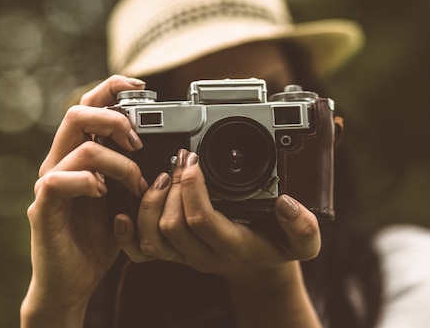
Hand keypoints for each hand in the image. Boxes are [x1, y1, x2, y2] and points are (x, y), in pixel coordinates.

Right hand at [22, 76, 148, 322]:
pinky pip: (59, 181)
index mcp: (81, 153)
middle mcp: (63, 161)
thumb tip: (171, 151)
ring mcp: (51, 183)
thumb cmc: (102, 236)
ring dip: (117, 162)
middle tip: (138, 142)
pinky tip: (103, 193)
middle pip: (77, 113)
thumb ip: (138, 170)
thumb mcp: (128, 197)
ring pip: (79, 147)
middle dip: (114, 118)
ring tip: (134, 183)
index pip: (90, 106)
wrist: (75, 279)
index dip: (111, 88)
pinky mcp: (44, 208)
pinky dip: (86, 181)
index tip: (141, 86)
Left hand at [114, 148, 321, 286]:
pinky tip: (125, 211)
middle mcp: (204, 254)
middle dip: (172, 188)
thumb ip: (304, 226)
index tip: (193, 160)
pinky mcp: (172, 253)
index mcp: (233, 246)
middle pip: (172, 226)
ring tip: (163, 176)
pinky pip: (141, 251)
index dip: (192, 188)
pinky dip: (128, 232)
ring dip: (151, 203)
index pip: (202, 220)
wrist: (259, 271)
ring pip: (152, 238)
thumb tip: (286, 203)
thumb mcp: (304, 243)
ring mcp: (185, 256)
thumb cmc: (277, 250)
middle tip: (180, 158)